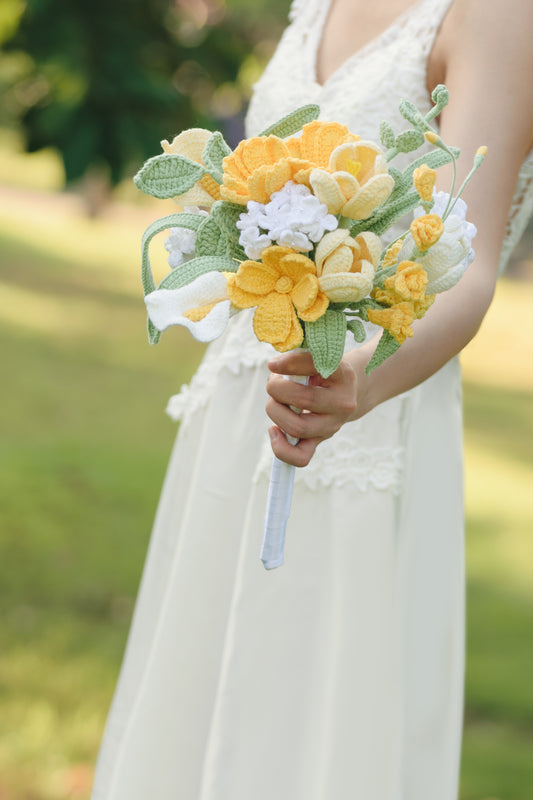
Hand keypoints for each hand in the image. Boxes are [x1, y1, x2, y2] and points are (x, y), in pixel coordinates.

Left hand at [266, 350, 358, 466]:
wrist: (349, 393)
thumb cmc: (324, 372)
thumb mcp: (318, 359)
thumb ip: (298, 359)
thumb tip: (274, 368)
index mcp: (343, 375)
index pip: (316, 366)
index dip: (290, 364)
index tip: (272, 364)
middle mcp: (342, 402)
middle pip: (302, 399)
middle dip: (277, 389)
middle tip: (274, 383)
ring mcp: (332, 425)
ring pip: (297, 427)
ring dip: (275, 412)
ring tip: (275, 402)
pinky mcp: (320, 440)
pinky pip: (300, 457)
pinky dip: (280, 447)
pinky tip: (274, 430)